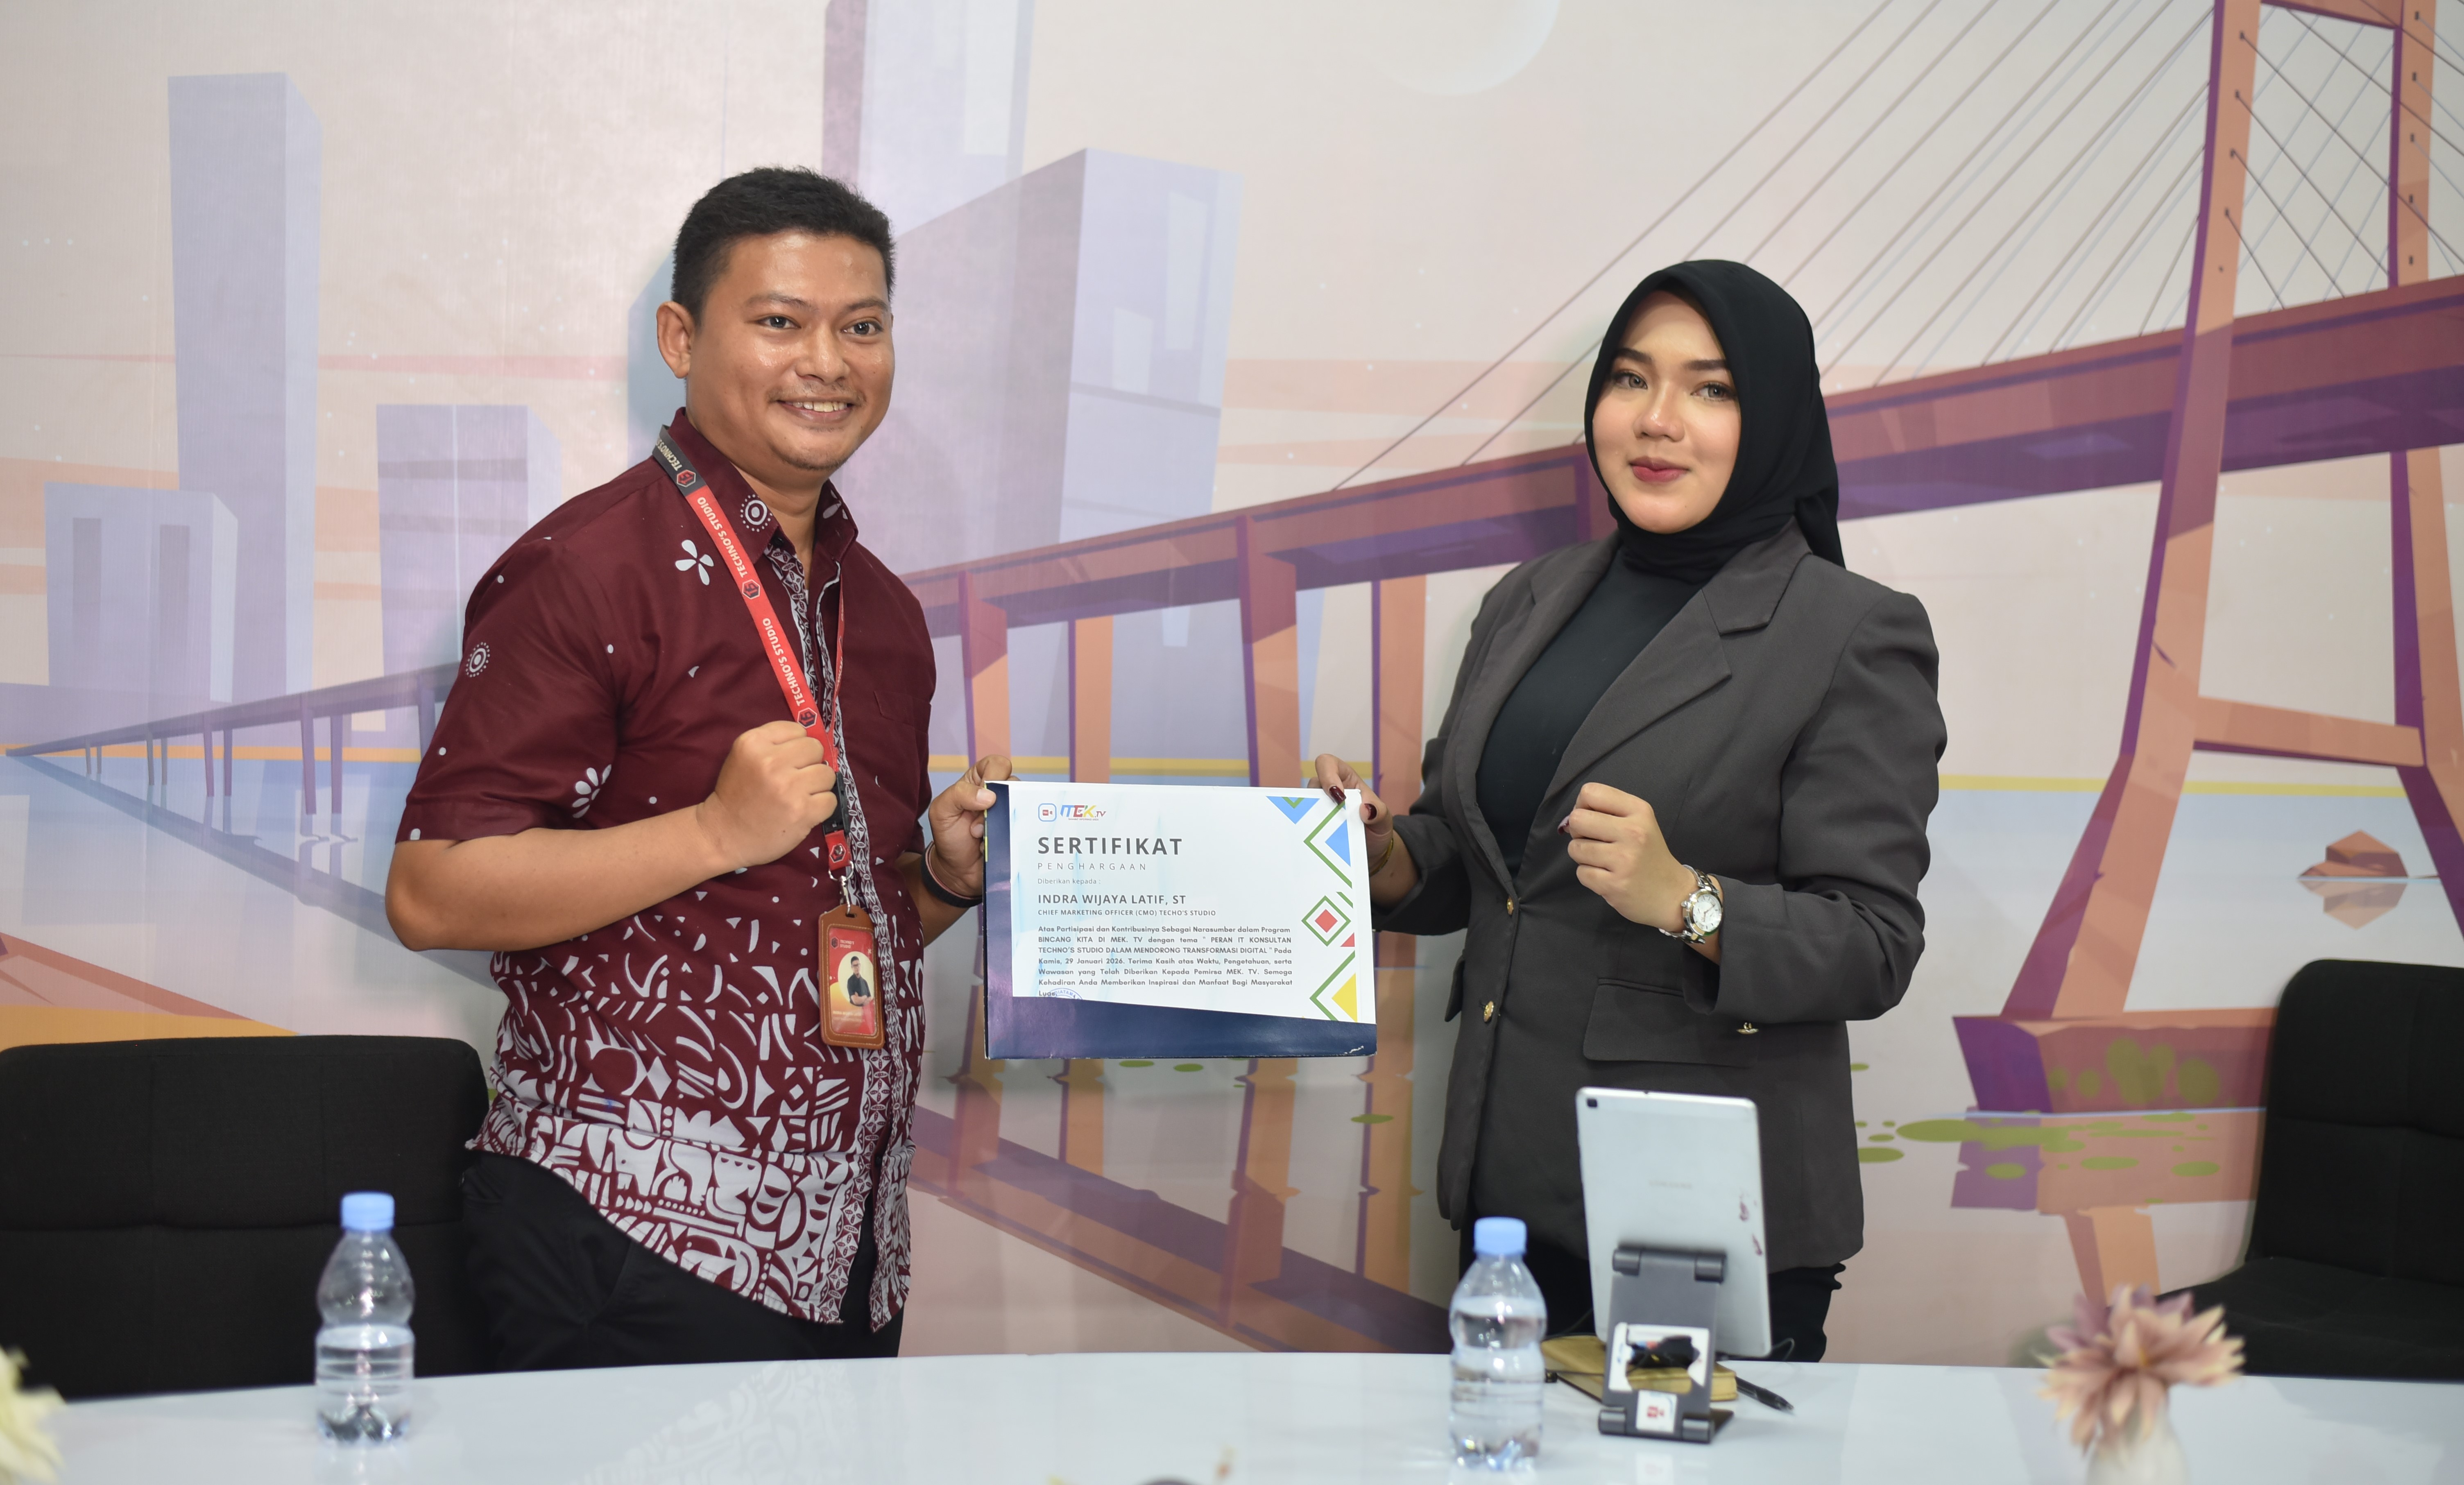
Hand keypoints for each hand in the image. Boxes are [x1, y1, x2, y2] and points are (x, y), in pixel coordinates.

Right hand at [694, 720, 837, 870]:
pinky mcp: (802, 811)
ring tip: (798, 796)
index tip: (785, 762)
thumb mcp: (744, 756)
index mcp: (753, 743)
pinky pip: (830, 799)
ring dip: (817, 786)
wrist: (724, 835)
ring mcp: (787, 787)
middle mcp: (770, 762)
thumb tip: (814, 741)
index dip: (795, 747)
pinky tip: (803, 811)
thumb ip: (774, 743)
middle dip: (809, 764)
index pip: (798, 730)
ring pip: (827, 774)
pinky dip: (821, 807)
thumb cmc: (737, 795)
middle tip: (794, 780)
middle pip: (815, 748)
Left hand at [925, 754, 1012, 897]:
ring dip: (1001, 824)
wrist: (957, 872)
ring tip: (983, 837)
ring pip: (1023, 806)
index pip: (997, 765)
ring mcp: (1011, 814)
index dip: (994, 776)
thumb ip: (959, 795)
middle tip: (978, 824)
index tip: (983, 796)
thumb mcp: (941, 811)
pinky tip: (992, 846)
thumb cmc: (949, 837)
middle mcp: (999, 795)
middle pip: (1015, 784)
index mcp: (979, 781)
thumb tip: (989, 795)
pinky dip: (1009, 838)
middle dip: (996, 806)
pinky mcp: (1019, 832)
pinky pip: (1026, 828)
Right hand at [1312, 753, 1393, 870]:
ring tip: (1329, 833)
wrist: (1373, 852)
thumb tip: (1366, 809)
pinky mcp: (1314, 825)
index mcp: (1346, 779)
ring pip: (1304, 805)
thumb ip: (1379, 813)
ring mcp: (1319, 809)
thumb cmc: (1377, 828)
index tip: (1338, 795)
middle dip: (1320, 800)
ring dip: (1315, 818)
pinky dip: (1309, 831)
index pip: (1328, 764)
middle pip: (1312, 785)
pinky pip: (1304, 823)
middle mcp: (1328, 791)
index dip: (1327, 775)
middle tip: (1333, 818)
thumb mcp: (1384, 820)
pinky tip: (1318, 842)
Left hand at [1562, 782, 1699, 931]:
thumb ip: (1609, 812)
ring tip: (1603, 861)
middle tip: (1594, 842)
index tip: (1591, 820)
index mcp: (1639, 810)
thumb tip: (1569, 819)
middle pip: (1578, 819)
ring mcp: (1623, 859)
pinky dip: (1588, 876)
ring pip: (1575, 848)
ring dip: (1583, 856)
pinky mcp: (1614, 884)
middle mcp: (1632, 831)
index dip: (1582, 806)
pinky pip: (1581, 873)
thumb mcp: (1640, 823)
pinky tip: (1606, 876)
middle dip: (1578, 832)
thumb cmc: (1650, 855)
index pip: (1591, 792)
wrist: (1673, 894)